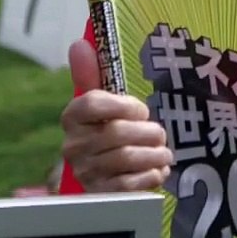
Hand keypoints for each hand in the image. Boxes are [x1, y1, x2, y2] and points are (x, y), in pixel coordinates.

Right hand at [60, 40, 171, 192]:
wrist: (102, 178)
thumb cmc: (106, 133)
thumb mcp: (100, 104)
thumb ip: (91, 75)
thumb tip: (79, 42)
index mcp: (72, 118)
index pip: (93, 103)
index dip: (124, 105)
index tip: (140, 110)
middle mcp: (73, 146)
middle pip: (117, 132)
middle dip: (148, 132)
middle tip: (160, 134)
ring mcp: (86, 172)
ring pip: (126, 158)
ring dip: (154, 154)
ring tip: (164, 152)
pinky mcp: (102, 195)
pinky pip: (130, 184)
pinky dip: (151, 175)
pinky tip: (157, 170)